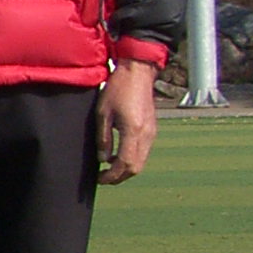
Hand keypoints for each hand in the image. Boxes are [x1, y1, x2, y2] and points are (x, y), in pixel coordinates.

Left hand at [95, 58, 157, 184]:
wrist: (137, 74)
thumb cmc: (117, 90)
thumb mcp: (102, 113)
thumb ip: (103, 138)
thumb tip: (103, 159)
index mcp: (133, 131)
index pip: (125, 163)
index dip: (112, 175)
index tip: (100, 179)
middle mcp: (146, 135)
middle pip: (136, 167)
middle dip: (120, 177)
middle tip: (103, 178)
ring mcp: (152, 132)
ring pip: (142, 161)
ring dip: (126, 169)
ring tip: (109, 170)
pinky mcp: (152, 129)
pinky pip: (144, 152)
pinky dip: (132, 159)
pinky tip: (118, 156)